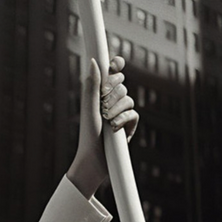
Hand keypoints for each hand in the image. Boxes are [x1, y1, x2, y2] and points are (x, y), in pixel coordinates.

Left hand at [67, 56, 138, 200]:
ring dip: (116, 108)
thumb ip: (93, 85)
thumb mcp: (89, 108)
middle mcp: (111, 100)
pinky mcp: (130, 125)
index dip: (115, 66)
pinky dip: (124, 119)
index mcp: (99, 93)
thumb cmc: (87, 134)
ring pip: (128, 98)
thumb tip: (93, 61)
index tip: (116, 64)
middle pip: (121, 83)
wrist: (94, 159)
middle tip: (103, 101)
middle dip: (113, 90)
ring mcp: (122, 112)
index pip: (111, 73)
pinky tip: (115, 127)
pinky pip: (134, 114)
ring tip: (106, 120)